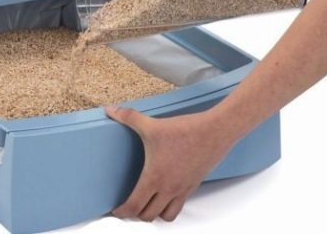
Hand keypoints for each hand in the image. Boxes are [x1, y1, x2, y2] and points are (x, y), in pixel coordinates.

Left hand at [105, 105, 234, 221]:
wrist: (215, 131)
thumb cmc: (186, 131)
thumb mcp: (152, 125)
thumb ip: (129, 117)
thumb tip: (111, 110)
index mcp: (155, 177)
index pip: (134, 206)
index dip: (122, 212)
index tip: (115, 210)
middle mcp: (169, 188)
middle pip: (148, 216)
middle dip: (136, 214)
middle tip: (128, 205)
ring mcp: (182, 189)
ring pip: (166, 215)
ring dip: (155, 213)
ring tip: (147, 203)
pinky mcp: (193, 185)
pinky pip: (180, 205)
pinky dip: (170, 206)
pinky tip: (165, 193)